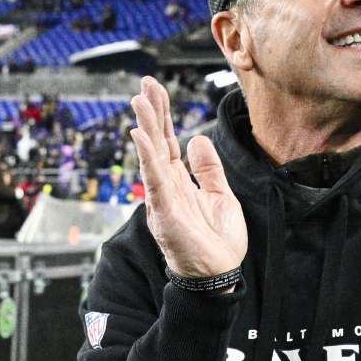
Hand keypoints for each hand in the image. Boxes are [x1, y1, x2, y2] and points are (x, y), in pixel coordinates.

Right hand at [129, 76, 246, 279]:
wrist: (219, 275)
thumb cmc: (217, 241)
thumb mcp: (221, 196)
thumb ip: (208, 169)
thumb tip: (198, 139)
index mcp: (181, 182)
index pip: (169, 142)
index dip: (163, 116)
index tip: (155, 90)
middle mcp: (167, 187)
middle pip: (157, 143)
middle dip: (152, 113)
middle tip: (144, 84)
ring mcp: (163, 199)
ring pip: (152, 157)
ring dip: (146, 128)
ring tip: (140, 102)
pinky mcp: (165, 213)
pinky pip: (154, 181)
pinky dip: (147, 158)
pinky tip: (141, 136)